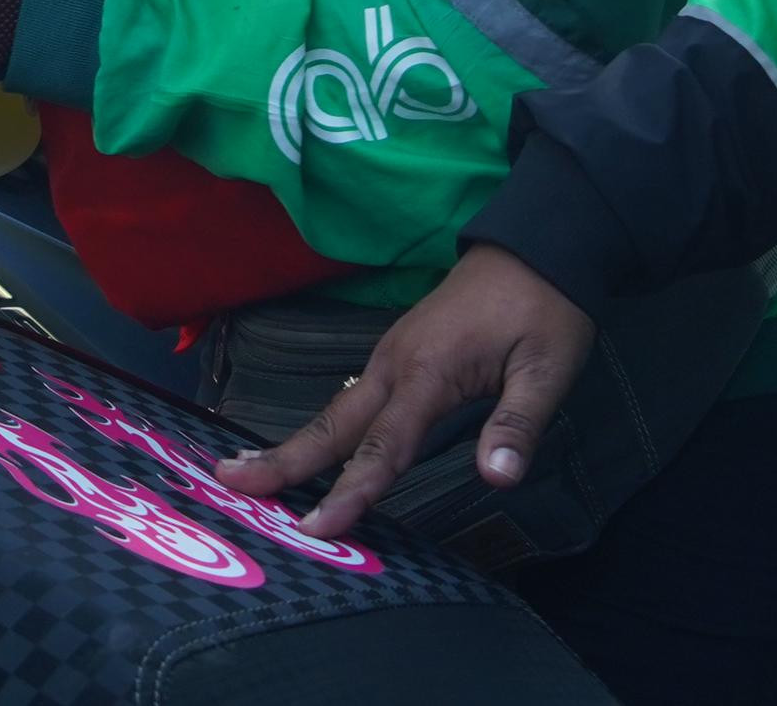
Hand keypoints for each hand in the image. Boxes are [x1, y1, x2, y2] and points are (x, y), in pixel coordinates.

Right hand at [212, 244, 595, 539]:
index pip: (382, 446)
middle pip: (333, 424)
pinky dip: (324, 430)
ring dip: (295, 445)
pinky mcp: (400, 354)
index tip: (314, 529)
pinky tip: (312, 449)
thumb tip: (498, 479)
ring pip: (337, 411)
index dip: (349, 492)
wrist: (538, 248)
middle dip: (283, 458)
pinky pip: (353, 400)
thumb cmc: (545, 310)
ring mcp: (393, 356)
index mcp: (427, 371)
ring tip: (246, 472)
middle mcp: (396, 363)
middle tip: (229, 483)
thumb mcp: (547, 369)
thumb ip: (518, 425)